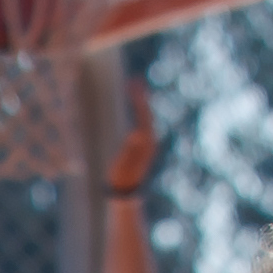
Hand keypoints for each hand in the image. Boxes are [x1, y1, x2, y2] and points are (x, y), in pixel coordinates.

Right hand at [103, 75, 161, 197]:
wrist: (126, 191)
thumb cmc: (121, 177)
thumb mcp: (124, 162)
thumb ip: (131, 148)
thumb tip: (137, 133)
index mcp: (146, 141)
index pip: (143, 114)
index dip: (138, 99)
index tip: (132, 84)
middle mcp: (150, 140)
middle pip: (146, 113)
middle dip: (141, 96)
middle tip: (135, 80)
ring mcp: (147, 143)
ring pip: (146, 118)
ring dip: (141, 103)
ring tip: (136, 90)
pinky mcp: (143, 146)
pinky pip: (142, 124)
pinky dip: (139, 113)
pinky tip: (136, 110)